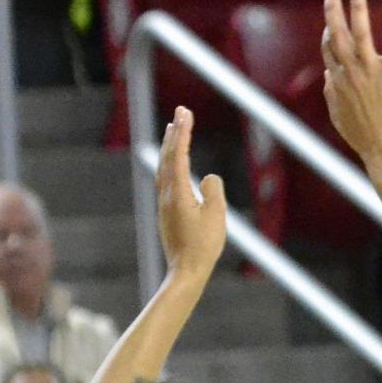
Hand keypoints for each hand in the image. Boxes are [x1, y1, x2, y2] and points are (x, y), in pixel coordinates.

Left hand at [157, 106, 226, 278]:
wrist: (186, 270)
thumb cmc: (204, 246)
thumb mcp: (217, 216)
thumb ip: (214, 192)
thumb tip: (208, 178)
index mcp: (177, 193)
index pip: (178, 155)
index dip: (182, 132)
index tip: (185, 112)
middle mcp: (166, 195)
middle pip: (167, 157)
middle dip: (175, 133)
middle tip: (181, 112)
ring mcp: (165, 203)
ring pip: (164, 167)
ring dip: (169, 147)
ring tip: (173, 130)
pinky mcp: (167, 211)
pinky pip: (166, 179)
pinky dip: (170, 163)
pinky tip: (173, 163)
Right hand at [322, 0, 381, 165]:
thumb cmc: (363, 137)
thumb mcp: (339, 117)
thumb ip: (331, 95)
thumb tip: (328, 76)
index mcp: (336, 82)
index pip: (328, 50)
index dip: (328, 33)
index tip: (330, 22)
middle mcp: (349, 73)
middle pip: (336, 35)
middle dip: (332, 12)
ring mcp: (370, 72)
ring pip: (360, 33)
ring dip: (357, 9)